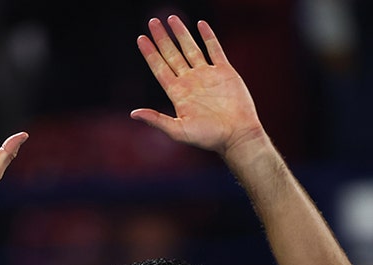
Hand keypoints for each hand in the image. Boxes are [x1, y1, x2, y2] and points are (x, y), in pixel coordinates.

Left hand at [130, 16, 264, 156]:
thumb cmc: (209, 137)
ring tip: (172, 18)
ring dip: (181, 33)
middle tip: (152, 21)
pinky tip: (201, 24)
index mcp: (178, 93)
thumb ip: (157, 120)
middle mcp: (190, 81)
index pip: (159, 68)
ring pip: (191, 48)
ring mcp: (207, 75)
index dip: (150, 53)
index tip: (141, 38)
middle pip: (172, 54)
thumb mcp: (179, 131)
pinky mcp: (225, 72)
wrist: (238, 135)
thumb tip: (134, 113)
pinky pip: (215, 50)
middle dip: (162, 38)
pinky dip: (208, 36)